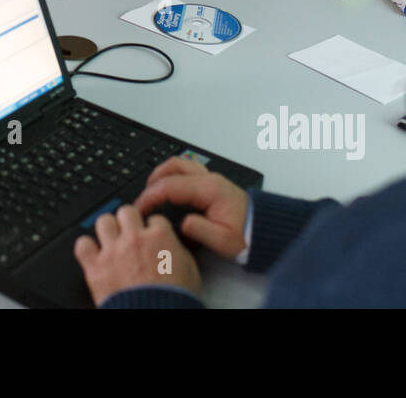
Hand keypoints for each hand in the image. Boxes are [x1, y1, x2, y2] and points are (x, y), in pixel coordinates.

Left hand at [73, 203, 200, 304]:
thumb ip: (178, 250)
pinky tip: (93, 253)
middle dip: (129, 221)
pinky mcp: (96, 267)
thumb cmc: (174, 299)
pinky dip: (86, 248)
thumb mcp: (189, 270)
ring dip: (108, 230)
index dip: (153, 227)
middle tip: (130, 232)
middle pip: (126, 211)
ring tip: (111, 239)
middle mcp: (134, 239)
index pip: (154, 218)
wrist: (155, 315)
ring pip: (104, 221)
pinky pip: (82, 245)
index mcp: (159, 237)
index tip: (151, 235)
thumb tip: (172, 246)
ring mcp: (113, 251)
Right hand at [134, 156, 250, 258]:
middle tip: (143, 199)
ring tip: (151, 193)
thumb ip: (201, 231)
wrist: (265, 230)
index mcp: (210, 190)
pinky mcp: (211, 184)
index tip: (139, 208)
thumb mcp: (224, 241)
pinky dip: (172, 176)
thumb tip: (181, 223)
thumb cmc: (247, 235)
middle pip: (173, 166)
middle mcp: (210, 179)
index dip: (150, 196)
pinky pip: (187, 171)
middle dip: (153, 180)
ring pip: (180, 164)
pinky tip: (168, 191)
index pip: (171, 185)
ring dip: (162, 175)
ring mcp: (211, 179)